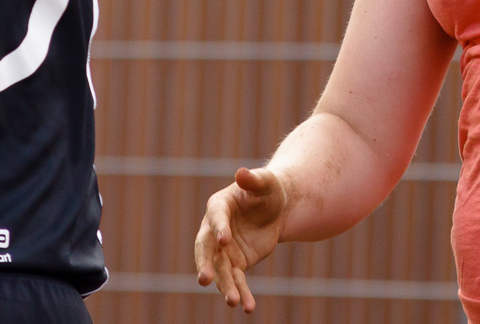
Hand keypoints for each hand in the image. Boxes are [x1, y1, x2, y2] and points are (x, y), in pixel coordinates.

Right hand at [194, 166, 288, 312]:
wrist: (275, 208)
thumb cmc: (267, 190)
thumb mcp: (266, 182)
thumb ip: (253, 179)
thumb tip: (241, 172)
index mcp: (218, 207)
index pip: (215, 218)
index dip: (219, 228)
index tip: (224, 240)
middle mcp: (215, 231)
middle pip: (206, 250)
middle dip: (204, 264)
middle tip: (204, 279)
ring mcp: (224, 250)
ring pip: (220, 271)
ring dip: (225, 286)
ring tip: (233, 301)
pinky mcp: (237, 263)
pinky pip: (237, 280)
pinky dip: (242, 293)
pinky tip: (248, 307)